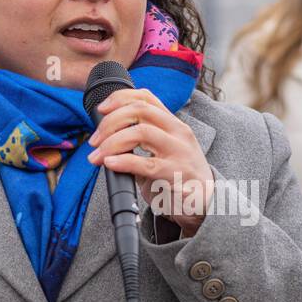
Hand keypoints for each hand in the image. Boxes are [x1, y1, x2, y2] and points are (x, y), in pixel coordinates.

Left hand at [87, 88, 213, 236]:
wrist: (206, 204)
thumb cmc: (180, 178)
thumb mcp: (164, 151)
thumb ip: (142, 140)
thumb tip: (106, 136)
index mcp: (173, 124)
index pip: (146, 97)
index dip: (120, 98)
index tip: (101, 109)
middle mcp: (178, 132)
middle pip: (140, 110)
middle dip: (110, 121)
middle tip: (94, 140)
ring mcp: (179, 151)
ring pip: (140, 132)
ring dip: (111, 142)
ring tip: (97, 156)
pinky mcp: (176, 173)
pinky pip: (145, 163)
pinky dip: (122, 161)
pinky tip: (110, 163)